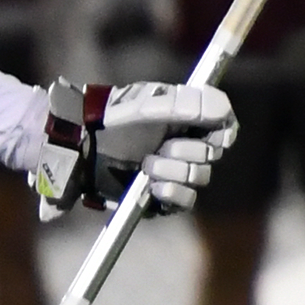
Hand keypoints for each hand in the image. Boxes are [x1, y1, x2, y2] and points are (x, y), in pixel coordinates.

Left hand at [30, 78, 237, 219]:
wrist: (79, 143)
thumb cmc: (111, 117)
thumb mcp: (148, 103)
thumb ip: (187, 103)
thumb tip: (223, 109)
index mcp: (185, 120)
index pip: (223, 127)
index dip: (224, 131)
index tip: (218, 135)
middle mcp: (182, 146)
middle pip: (211, 155)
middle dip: (189, 151)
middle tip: (163, 146)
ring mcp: (171, 172)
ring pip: (199, 178)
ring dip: (176, 171)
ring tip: (147, 164)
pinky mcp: (158, 195)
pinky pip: (183, 201)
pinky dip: (173, 193)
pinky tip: (154, 186)